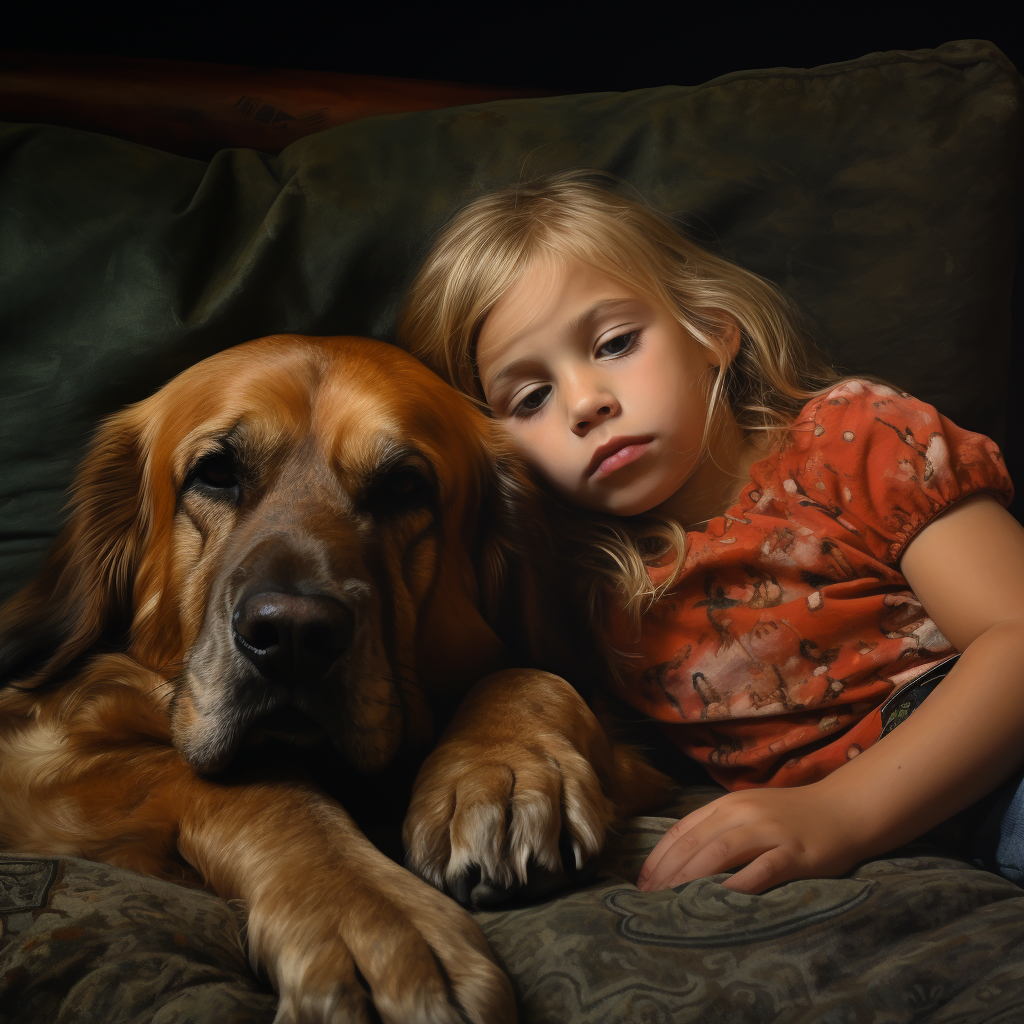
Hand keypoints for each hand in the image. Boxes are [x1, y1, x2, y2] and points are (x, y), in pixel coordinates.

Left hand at [636, 782, 866, 894]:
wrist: (843, 809)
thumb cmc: (792, 817)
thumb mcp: (749, 812)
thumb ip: (719, 828)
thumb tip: (682, 858)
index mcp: (728, 804)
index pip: (682, 829)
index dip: (659, 856)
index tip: (642, 881)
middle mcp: (743, 812)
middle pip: (695, 842)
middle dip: (667, 872)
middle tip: (649, 900)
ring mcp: (769, 831)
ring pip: (720, 852)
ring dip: (691, 878)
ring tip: (672, 901)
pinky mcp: (794, 853)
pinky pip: (761, 870)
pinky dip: (737, 885)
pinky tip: (720, 901)